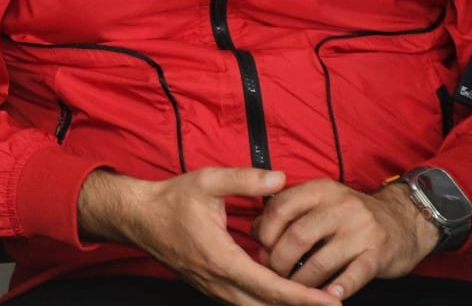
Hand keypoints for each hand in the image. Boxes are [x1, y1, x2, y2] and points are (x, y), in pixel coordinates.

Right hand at [80, 167, 341, 305]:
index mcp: (222, 259)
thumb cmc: (172, 200)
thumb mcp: (208, 181)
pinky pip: (244, 303)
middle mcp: (219, 281)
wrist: (139, 217)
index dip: (303, 297)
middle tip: (332, 303)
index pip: (271, 287)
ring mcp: (213, 287)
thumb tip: (280, 178)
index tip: (330, 302)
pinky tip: (283, 293)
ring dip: (283, 305)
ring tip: (314, 300)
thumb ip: (245, 179)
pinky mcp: (211, 286)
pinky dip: (267, 302)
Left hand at [252, 178, 439, 299]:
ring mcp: (361, 231)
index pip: (281, 207)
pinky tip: (325, 295)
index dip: (265, 231)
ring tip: (293, 287)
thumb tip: (255, 231)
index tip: (261, 247)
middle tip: (274, 272)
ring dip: (301, 280)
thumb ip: (289, 211)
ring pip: (321, 260)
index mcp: (320, 190)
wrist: (404, 220)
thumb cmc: (349, 215)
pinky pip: (353, 275)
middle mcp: (341, 206)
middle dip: (279, 260)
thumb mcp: (320, 201)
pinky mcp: (378, 254)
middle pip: (297, 236)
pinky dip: (336, 288)